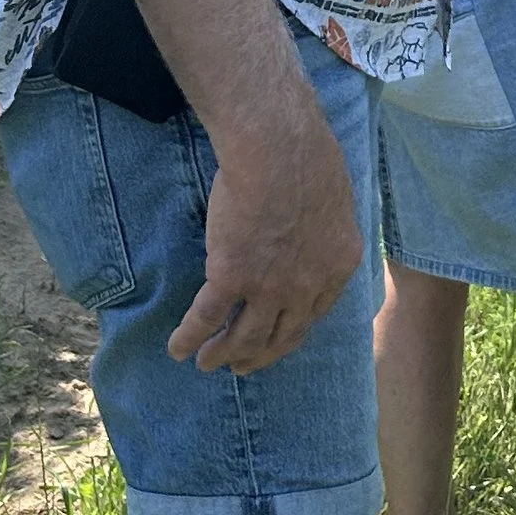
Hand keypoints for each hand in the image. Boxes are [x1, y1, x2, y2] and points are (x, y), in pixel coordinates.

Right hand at [167, 111, 363, 374]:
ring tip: (209, 365)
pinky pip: (206, 318)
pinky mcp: (231, 277)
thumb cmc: (307, 158)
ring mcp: (269, 287)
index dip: (293, 328)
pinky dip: (189, 338)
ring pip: (244, 336)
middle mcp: (307, 286)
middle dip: (260, 354)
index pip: (315, 312)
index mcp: (338, 265)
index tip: (279, 335)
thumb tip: (311, 230)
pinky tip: (177, 349)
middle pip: (283, 334)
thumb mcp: (334, 201)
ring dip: (224, 355)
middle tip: (244, 365)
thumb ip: (323, 228)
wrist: (278, 148)